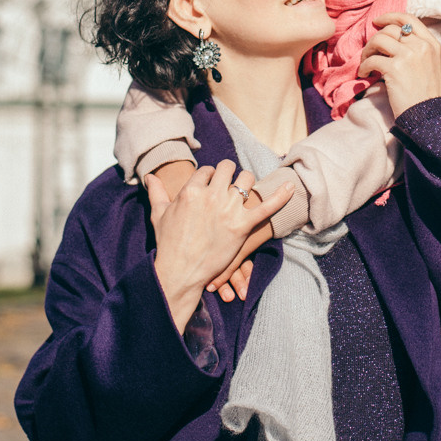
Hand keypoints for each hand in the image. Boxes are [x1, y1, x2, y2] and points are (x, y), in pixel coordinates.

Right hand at [149, 163, 293, 332]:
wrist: (180, 271)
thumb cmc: (168, 244)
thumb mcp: (159, 214)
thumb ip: (156, 191)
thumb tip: (149, 176)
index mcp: (191, 190)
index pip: (207, 170)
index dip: (210, 175)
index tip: (211, 183)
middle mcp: (211, 195)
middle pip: (228, 169)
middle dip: (228, 174)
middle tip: (228, 184)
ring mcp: (228, 209)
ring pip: (246, 180)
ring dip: (247, 182)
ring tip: (245, 190)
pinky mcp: (243, 225)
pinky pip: (266, 206)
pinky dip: (281, 196)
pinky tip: (291, 187)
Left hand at [358, 12, 440, 118]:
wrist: (429, 115)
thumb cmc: (430, 95)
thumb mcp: (436, 66)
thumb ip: (423, 50)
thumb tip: (404, 39)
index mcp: (432, 44)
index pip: (409, 19)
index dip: (390, 16)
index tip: (378, 21)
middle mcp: (421, 46)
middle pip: (390, 29)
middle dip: (375, 38)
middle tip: (369, 50)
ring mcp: (408, 56)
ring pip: (379, 40)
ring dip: (367, 50)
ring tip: (365, 62)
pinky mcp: (395, 68)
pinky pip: (372, 60)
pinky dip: (364, 66)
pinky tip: (364, 74)